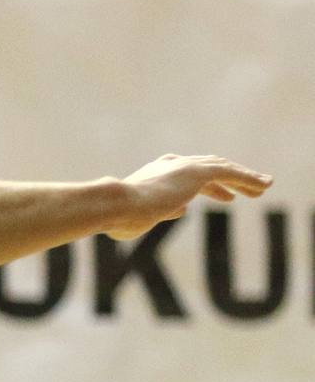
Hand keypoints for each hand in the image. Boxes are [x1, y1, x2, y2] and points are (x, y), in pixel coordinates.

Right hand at [110, 154, 271, 239]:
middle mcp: (172, 165)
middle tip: (245, 191)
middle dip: (229, 179)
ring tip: (264, 187)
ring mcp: (185, 166)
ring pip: (223, 168)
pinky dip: (249, 177)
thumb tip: (182, 210)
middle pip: (209, 168)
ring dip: (245, 177)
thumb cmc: (121, 215)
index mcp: (156, 173)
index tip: (225, 195)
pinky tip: (264, 185)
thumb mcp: (144, 216)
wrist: (117, 205)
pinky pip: (230, 172)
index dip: (210, 186)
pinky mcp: (198, 171)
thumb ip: (165, 209)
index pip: (189, 176)